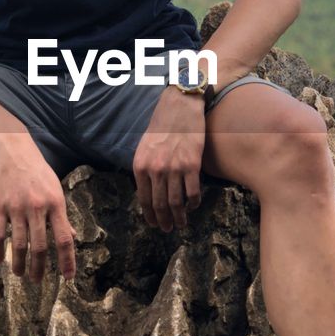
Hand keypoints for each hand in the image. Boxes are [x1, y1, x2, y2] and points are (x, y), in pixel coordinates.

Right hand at [0, 132, 76, 283]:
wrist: (10, 145)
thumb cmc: (35, 167)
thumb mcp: (54, 187)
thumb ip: (61, 214)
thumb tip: (72, 236)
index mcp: (56, 203)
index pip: (64, 238)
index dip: (67, 260)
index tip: (68, 278)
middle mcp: (37, 207)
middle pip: (40, 246)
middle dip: (40, 268)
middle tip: (38, 282)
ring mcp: (16, 207)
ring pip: (18, 244)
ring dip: (19, 263)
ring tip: (20, 274)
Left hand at [132, 87, 204, 231]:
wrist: (179, 106)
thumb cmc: (162, 125)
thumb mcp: (144, 147)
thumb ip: (145, 169)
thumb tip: (148, 191)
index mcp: (140, 166)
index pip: (144, 199)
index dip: (150, 215)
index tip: (154, 224)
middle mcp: (155, 169)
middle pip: (160, 204)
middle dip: (164, 221)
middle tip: (168, 229)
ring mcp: (173, 168)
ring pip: (176, 202)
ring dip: (180, 217)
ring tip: (182, 224)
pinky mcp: (191, 164)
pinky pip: (193, 192)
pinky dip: (194, 203)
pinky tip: (194, 206)